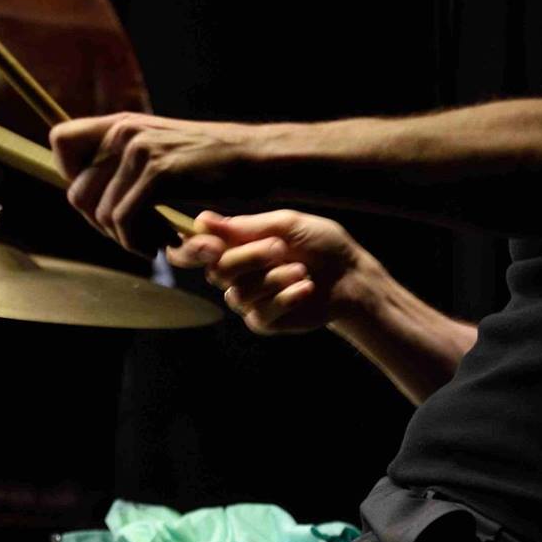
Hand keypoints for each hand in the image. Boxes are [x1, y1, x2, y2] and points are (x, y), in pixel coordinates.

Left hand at [50, 112, 268, 254]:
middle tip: (138, 233)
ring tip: (158, 238)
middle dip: (102, 225)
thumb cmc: (209, 163)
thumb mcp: (157, 148)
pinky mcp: (158, 173)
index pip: (61, 142)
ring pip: (101, 213)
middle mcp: (123, 131)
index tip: (105, 199)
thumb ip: (121, 161)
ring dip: (126, 237)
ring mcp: (139, 150)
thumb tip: (82, 192)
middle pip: (77, 193)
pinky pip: (124, 220)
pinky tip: (165, 242)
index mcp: (120, 123)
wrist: (255, 158)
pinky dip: (139, 242)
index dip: (72, 177)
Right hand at [182, 210, 393, 335]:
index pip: (195, 250)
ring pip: (239, 293)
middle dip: (249, 257)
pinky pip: (259, 313)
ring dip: (274, 278)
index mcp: (236, 244)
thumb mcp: (286, 225)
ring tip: (302, 270)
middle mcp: (236, 272)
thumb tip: (202, 221)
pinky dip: (286, 298)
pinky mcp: (264, 321)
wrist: (351, 277)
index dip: (190, 249)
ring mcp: (248, 299)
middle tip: (280, 248)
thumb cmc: (321, 244)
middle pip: (217, 270)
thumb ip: (245, 227)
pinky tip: (306, 288)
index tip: (207, 245)